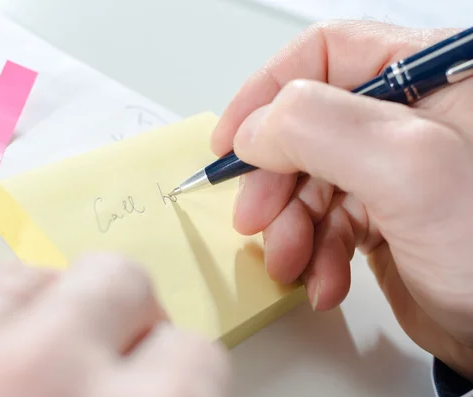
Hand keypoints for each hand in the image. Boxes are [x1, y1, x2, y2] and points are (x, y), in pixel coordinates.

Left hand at [0, 256, 229, 396]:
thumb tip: (168, 379)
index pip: (194, 354)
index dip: (179, 374)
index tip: (161, 383)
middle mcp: (34, 384)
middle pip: (117, 280)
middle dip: (118, 319)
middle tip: (95, 367)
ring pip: (22, 278)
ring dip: (29, 319)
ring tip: (10, 376)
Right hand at [212, 20, 472, 378]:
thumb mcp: (410, 171)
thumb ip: (320, 129)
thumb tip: (255, 129)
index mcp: (428, 77)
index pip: (326, 53)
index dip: (267, 91)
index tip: (232, 139)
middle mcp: (408, 119)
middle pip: (306, 126)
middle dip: (274, 180)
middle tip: (254, 217)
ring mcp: (393, 171)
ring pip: (308, 182)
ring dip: (290, 228)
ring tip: (292, 262)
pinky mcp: (384, 217)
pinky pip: (325, 225)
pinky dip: (314, 256)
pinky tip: (324, 280)